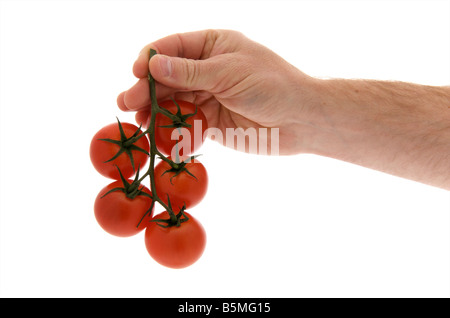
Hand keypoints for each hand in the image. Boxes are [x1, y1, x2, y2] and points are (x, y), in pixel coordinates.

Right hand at [117, 29, 316, 154]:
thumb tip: (152, 64)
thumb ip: (190, 72)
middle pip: (168, 77)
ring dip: (154, 111)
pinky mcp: (210, 122)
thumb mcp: (229, 72)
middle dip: (147, 89)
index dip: (151, 59)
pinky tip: (158, 136)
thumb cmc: (271, 85)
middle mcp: (207, 70)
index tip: (136, 73)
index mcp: (212, 46)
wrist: (299, 120)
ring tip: (138, 121)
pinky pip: (184, 124)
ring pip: (173, 102)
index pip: (173, 47)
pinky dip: (171, 130)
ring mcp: (207, 96)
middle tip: (127, 103)